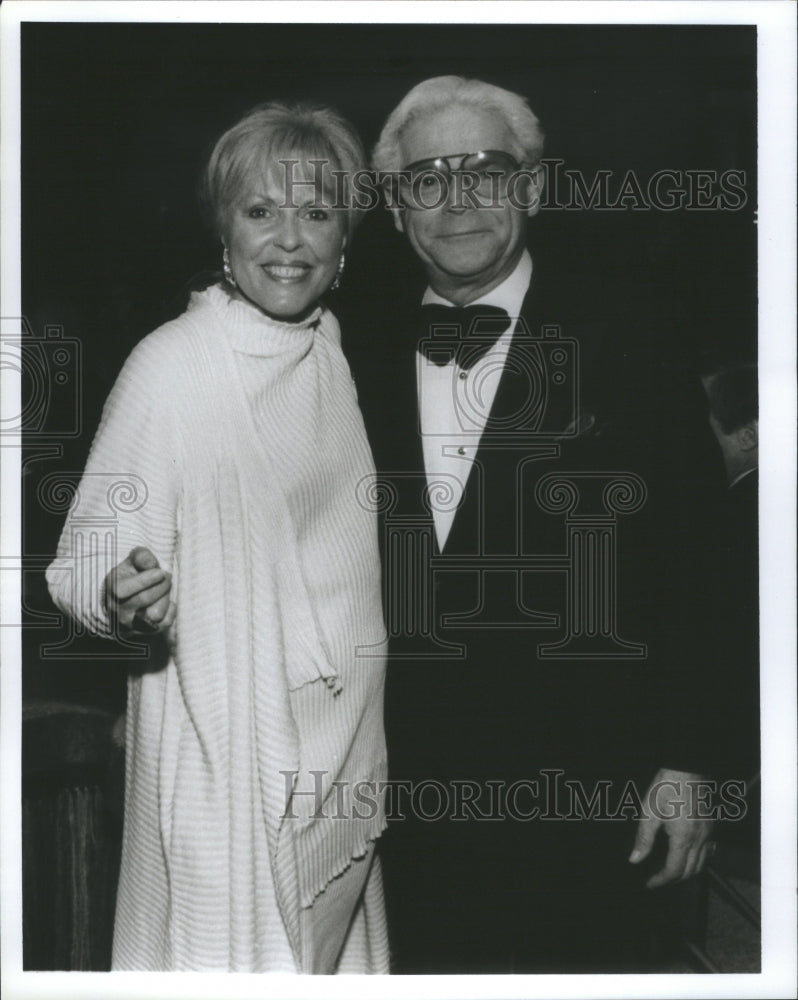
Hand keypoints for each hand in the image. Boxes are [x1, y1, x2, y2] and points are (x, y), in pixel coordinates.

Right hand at [104, 546, 175, 634]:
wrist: (126, 599)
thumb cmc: (131, 575)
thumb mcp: (132, 561)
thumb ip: (141, 556)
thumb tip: (151, 563)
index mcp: (112, 589)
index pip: (123, 590)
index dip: (145, 580)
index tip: (160, 572)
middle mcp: (119, 610)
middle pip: (144, 599)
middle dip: (161, 585)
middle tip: (168, 576)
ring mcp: (132, 624)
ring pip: (155, 615)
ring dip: (165, 599)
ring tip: (166, 589)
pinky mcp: (146, 632)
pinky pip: (164, 624)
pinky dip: (170, 611)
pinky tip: (167, 601)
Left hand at [629, 768, 714, 888]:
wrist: (686, 770)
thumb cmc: (666, 788)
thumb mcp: (649, 812)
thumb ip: (643, 839)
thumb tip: (635, 860)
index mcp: (683, 837)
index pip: (675, 870)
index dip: (661, 880)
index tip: (650, 884)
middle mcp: (700, 839)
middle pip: (690, 872)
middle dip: (673, 880)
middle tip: (657, 879)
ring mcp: (708, 833)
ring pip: (702, 864)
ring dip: (686, 872)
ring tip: (669, 871)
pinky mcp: (710, 827)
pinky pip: (708, 852)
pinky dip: (697, 861)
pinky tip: (686, 856)